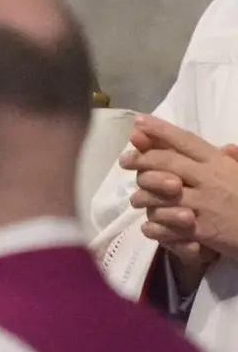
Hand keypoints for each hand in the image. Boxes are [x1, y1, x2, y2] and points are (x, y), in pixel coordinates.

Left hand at [123, 115, 237, 260]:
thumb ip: (233, 161)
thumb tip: (225, 146)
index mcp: (219, 163)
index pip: (186, 140)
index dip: (160, 130)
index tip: (138, 122)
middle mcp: (209, 179)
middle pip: (165, 162)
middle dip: (140, 159)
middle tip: (124, 160)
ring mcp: (204, 204)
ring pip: (159, 194)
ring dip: (143, 196)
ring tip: (136, 199)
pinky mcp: (201, 229)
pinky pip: (165, 225)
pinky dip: (154, 226)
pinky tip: (149, 226)